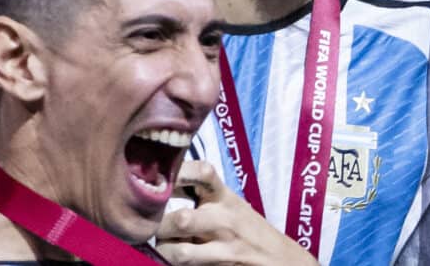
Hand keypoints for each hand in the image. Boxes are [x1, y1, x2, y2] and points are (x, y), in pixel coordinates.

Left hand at [157, 159, 316, 264]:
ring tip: (163, 249)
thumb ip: (204, 199)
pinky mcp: (223, 265)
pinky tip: (173, 259)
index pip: (202, 172)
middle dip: (157, 227)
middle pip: (182, 219)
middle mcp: (226, 218)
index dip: (178, 172)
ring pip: (179, 251)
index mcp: (225, 196)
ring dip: (164, 252)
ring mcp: (225, 245)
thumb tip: (158, 191)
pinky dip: (172, 263)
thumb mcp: (231, 206)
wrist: (281, 259)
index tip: (157, 177)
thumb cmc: (249, 230)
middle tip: (148, 228)